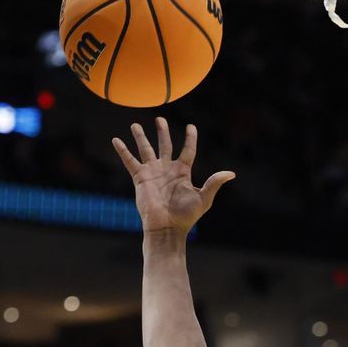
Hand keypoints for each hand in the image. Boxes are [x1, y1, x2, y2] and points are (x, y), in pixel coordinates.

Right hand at [112, 118, 235, 234]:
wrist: (167, 227)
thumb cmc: (186, 216)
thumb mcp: (204, 198)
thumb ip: (214, 183)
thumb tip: (231, 174)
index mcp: (182, 172)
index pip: (188, 150)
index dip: (190, 138)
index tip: (191, 127)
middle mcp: (167, 169)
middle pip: (164, 145)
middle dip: (162, 132)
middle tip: (159, 119)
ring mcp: (152, 172)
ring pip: (145, 149)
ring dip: (141, 136)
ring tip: (135, 124)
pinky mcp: (140, 178)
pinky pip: (130, 161)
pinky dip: (123, 150)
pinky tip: (116, 140)